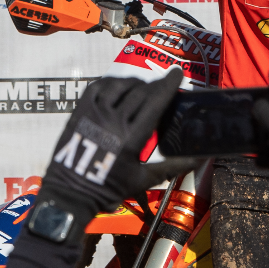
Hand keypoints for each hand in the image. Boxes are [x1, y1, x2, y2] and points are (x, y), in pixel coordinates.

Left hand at [43, 69, 190, 212]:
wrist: (70, 194)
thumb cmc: (107, 189)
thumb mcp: (142, 180)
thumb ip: (171, 167)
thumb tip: (198, 160)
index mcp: (131, 138)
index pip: (155, 102)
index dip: (168, 85)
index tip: (178, 73)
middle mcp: (113, 121)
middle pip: (140, 92)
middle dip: (156, 84)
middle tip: (164, 82)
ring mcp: (94, 114)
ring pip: (119, 85)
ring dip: (134, 82)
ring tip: (142, 86)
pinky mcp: (79, 112)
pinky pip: (97, 87)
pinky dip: (111, 82)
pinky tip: (118, 85)